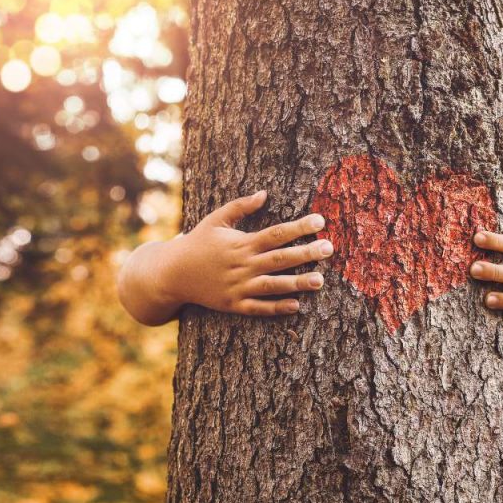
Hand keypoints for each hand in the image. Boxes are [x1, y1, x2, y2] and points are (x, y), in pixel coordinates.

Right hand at [118, 191, 333, 324]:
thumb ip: (240, 207)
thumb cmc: (197, 243)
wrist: (171, 274)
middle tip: (330, 248)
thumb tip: (265, 193)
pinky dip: (276, 308)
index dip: (299, 227)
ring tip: (321, 280)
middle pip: (280, 259)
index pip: (276, 233)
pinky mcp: (233, 305)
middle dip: (306, 253)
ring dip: (297, 283)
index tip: (321, 221)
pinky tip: (297, 305)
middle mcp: (242, 265)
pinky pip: (258, 308)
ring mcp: (238, 287)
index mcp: (241, 243)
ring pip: (273, 285)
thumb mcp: (216, 219)